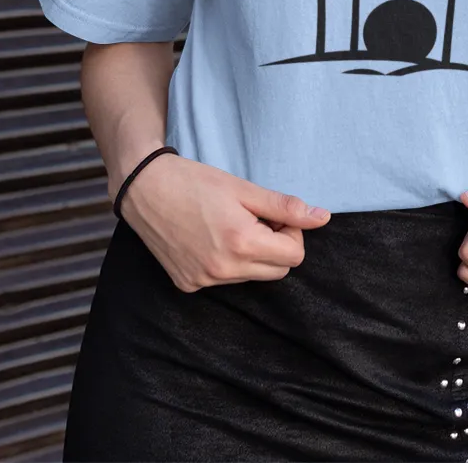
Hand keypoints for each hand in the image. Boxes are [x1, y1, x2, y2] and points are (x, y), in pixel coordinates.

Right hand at [121, 155, 331, 293]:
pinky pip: (224, 280)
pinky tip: (210, 237)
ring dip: (252, 254)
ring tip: (231, 224)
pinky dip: (227, 261)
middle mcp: (223, 270)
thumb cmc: (195, 182)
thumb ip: (285, 207)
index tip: (273, 214)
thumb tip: (323, 218)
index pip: (294, 256)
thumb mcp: (244, 188)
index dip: (291, 232)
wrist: (144, 188)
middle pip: (277, 270)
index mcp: (241, 243)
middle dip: (276, 245)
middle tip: (255, 217)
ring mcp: (203, 281)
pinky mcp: (188, 285)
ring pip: (251, 276)